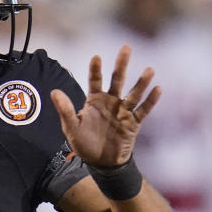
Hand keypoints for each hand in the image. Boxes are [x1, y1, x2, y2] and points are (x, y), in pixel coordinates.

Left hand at [51, 45, 159, 166]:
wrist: (101, 163)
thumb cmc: (84, 143)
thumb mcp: (71, 128)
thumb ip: (65, 110)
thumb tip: (54, 92)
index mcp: (94, 100)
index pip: (95, 80)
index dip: (96, 69)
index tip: (96, 57)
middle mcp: (110, 102)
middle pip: (117, 79)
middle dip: (121, 64)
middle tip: (126, 47)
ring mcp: (123, 111)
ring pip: (134, 93)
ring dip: (141, 82)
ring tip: (149, 70)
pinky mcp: (133, 123)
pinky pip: (143, 110)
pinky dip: (151, 101)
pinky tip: (158, 89)